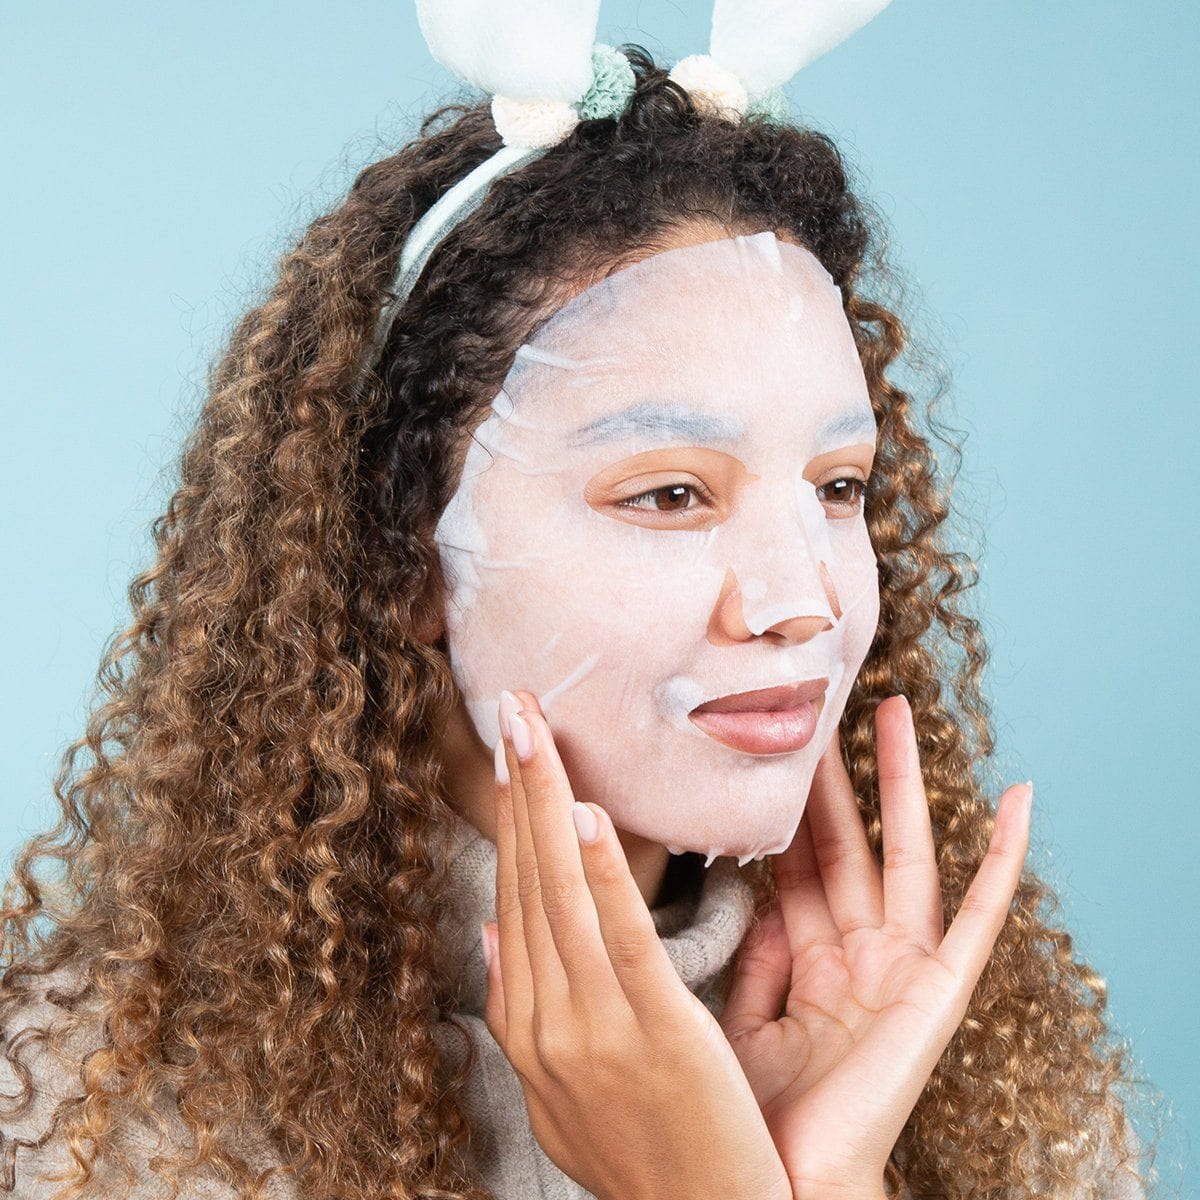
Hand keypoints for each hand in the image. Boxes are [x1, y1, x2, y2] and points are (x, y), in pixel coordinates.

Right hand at [482, 689, 792, 1199]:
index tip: (509, 752)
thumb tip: (490, 927)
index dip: (509, 817)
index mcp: (526, 1025)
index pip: (513, 896)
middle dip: (516, 786)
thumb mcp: (557, 1085)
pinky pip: (620, 935)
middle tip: (512, 704)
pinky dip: (601, 870)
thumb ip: (519, 1003)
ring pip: (560, 892)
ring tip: (534, 728)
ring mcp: (593, 1026)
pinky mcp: (654, 1030)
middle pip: (527, 879)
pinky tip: (587, 812)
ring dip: (543, 801)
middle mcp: (544, 1018)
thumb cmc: (638, 1151)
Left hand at [718, 694, 1032, 1198]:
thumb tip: (747, 896)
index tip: (762, 747)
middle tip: (817, 705)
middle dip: (831, 776)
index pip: (791, 863)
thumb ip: (751, 957)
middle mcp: (858, 952)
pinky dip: (1003, 859)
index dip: (780, 807)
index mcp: (807, 960)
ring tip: (895, 713)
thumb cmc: (760, 1118)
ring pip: (902, 853)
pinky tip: (1019, 801)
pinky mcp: (942, 991)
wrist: (788, 1190)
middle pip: (842, 842)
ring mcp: (903, 967)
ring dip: (901, 784)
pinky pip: (980, 915)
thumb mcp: (743, 1022)